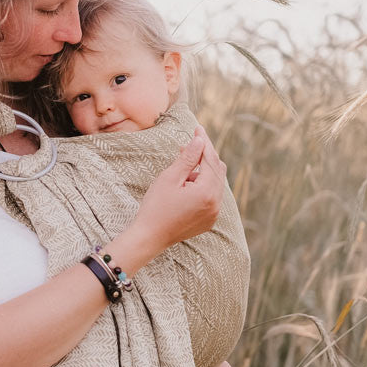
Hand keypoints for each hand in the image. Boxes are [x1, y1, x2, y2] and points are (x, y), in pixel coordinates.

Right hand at [134, 126, 226, 254]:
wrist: (149, 238)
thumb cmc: (156, 207)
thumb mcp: (169, 178)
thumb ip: (187, 158)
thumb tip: (199, 140)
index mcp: (207, 192)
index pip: (211, 160)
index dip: (204, 143)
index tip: (197, 128)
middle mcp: (216, 204)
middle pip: (217, 170)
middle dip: (204, 156)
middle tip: (188, 145)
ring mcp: (214, 214)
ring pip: (214, 183)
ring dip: (202, 171)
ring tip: (182, 168)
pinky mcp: (208, 220)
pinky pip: (211, 197)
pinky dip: (202, 186)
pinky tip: (186, 183)